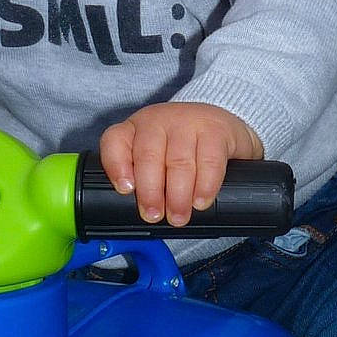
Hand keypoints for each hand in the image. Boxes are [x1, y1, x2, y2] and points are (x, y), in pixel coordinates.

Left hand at [99, 103, 262, 227]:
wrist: (220, 126)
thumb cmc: (182, 147)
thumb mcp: (155, 154)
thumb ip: (141, 177)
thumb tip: (137, 212)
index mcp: (135, 129)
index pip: (116, 140)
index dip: (116, 165)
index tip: (125, 189)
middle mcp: (158, 121)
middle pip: (148, 156)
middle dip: (150, 191)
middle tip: (154, 215)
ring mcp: (187, 122)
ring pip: (179, 161)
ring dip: (178, 195)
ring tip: (178, 216)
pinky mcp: (215, 130)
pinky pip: (209, 161)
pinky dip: (205, 186)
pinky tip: (200, 201)